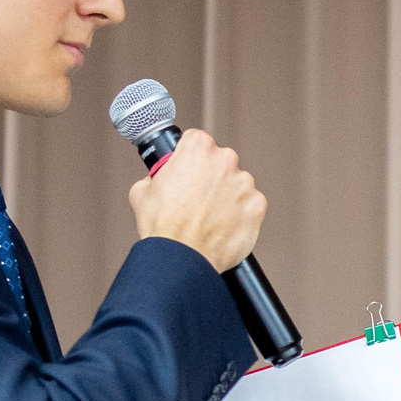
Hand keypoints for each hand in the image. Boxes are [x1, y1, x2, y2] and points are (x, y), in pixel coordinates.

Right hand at [129, 129, 264, 272]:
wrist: (182, 258)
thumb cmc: (164, 227)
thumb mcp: (142, 191)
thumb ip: (157, 175)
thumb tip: (162, 178)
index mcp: (198, 147)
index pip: (197, 142)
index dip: (189, 159)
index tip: (188, 172)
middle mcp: (225, 160)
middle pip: (220, 162)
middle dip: (211, 178)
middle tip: (197, 199)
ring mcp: (244, 183)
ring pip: (237, 184)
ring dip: (227, 196)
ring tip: (209, 217)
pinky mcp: (257, 205)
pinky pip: (250, 206)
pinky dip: (241, 215)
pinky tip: (223, 226)